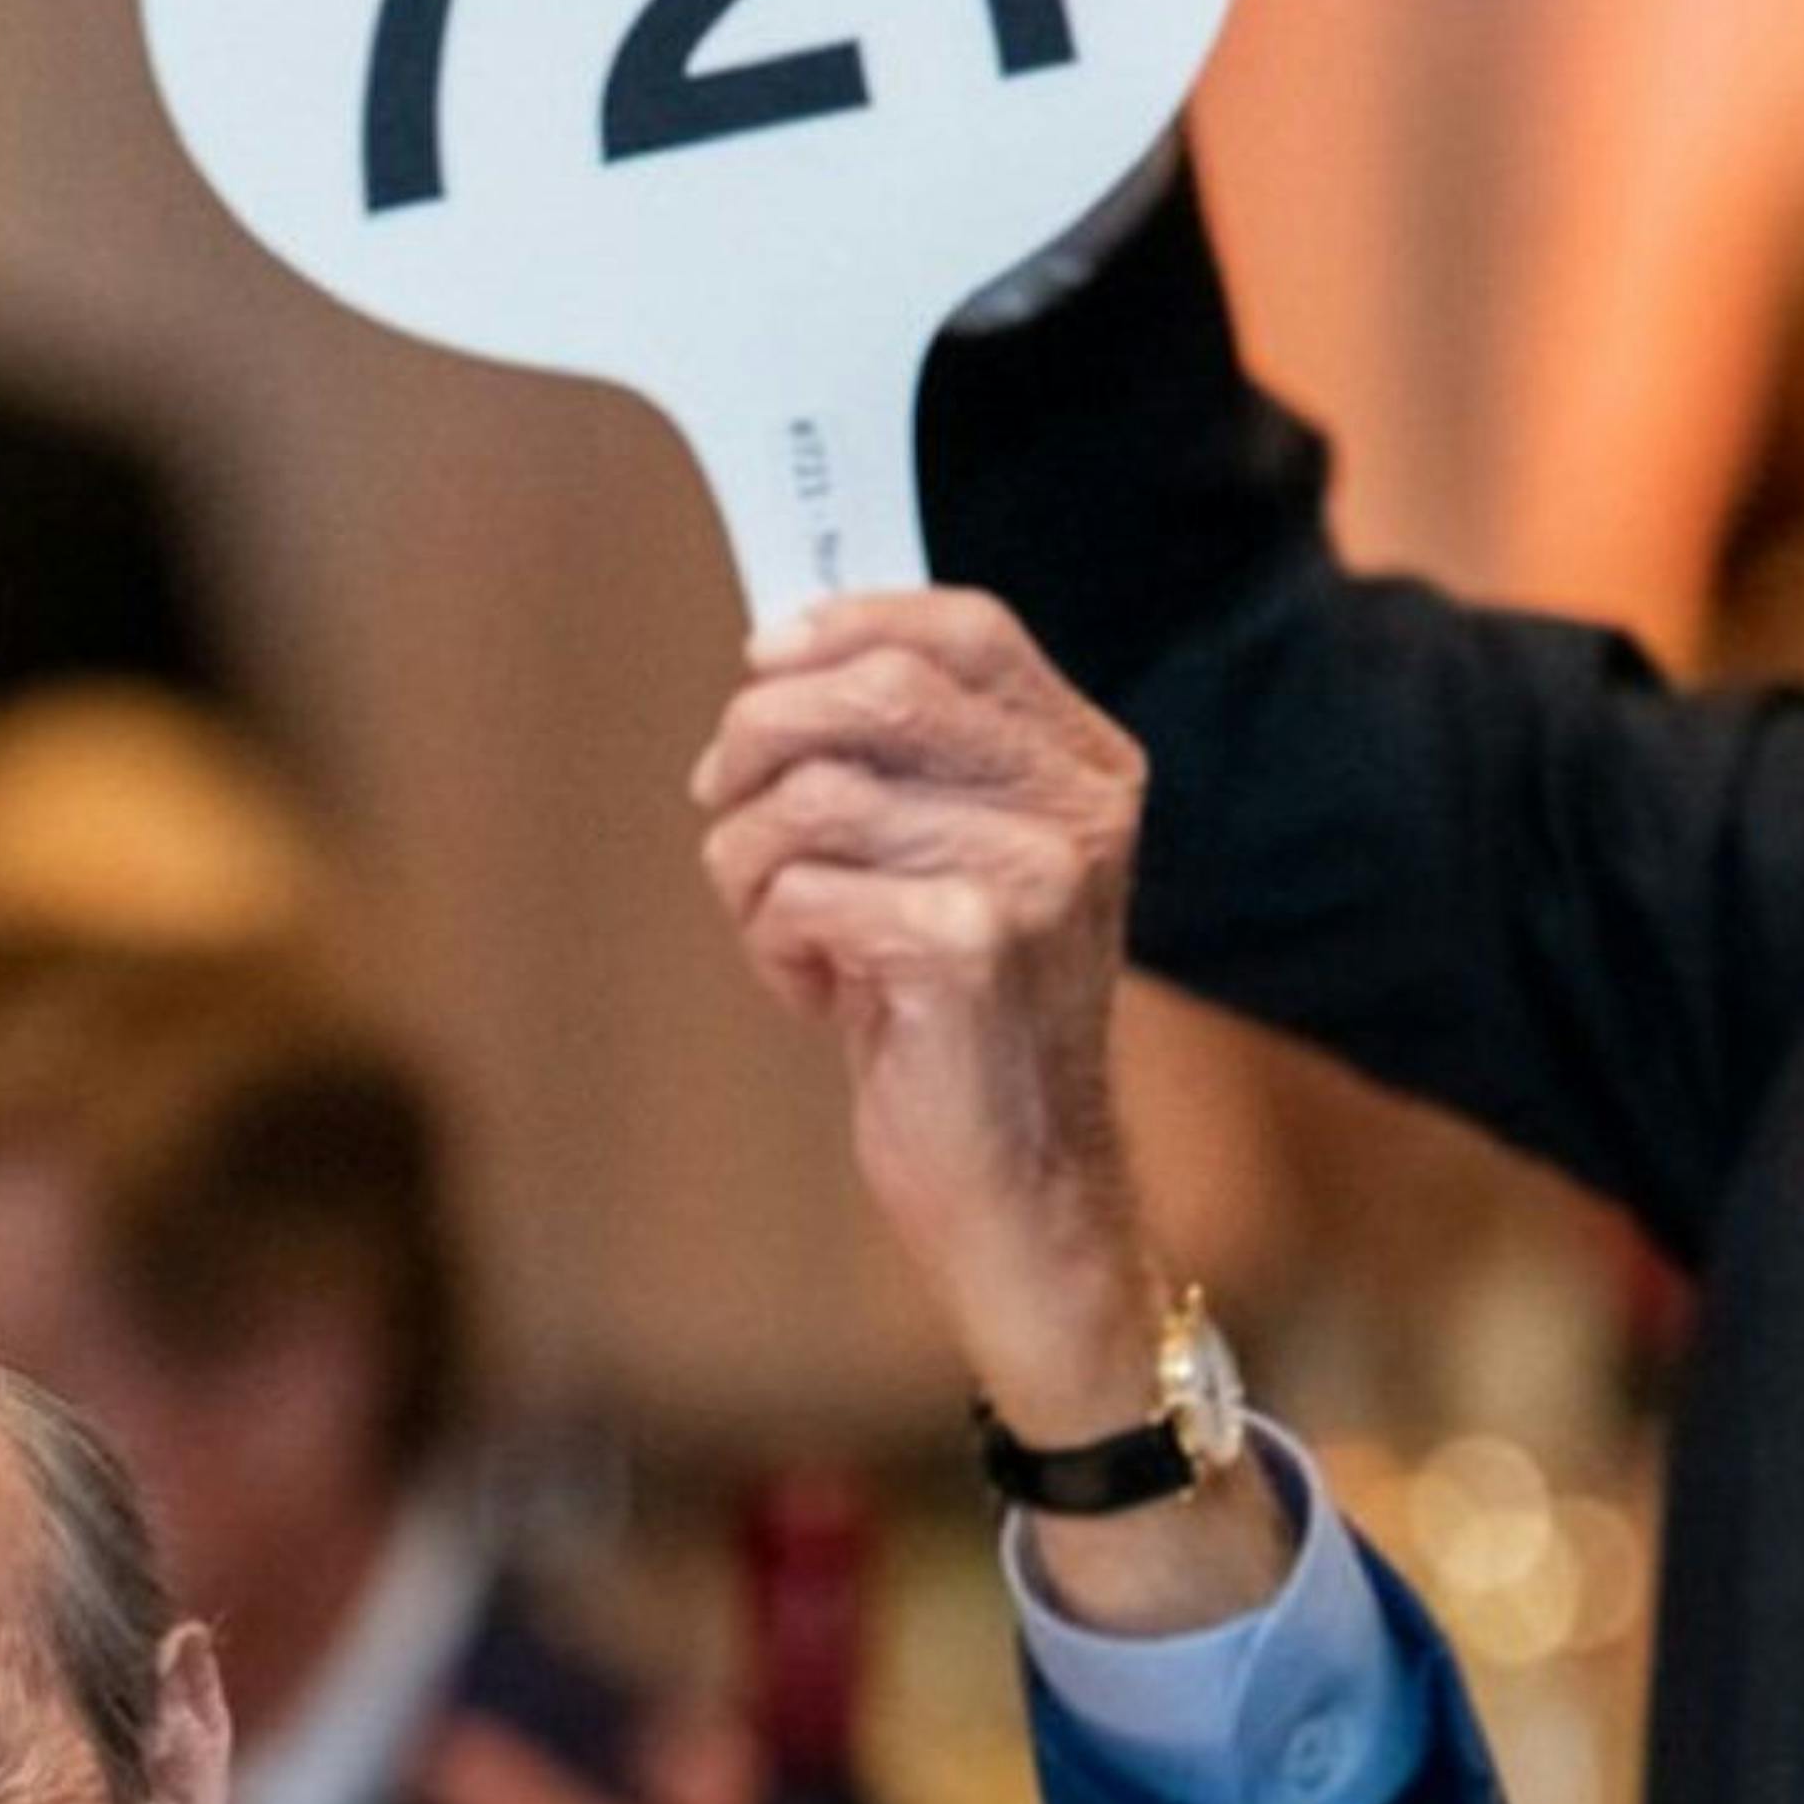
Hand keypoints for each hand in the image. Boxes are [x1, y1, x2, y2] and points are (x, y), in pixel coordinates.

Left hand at [692, 587, 1152, 1427]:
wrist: (1019, 1180)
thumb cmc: (957, 1020)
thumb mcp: (953, 864)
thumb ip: (904, 764)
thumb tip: (777, 661)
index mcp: (1084, 766)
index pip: (964, 631)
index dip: (845, 623)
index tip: (761, 658)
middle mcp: (1077, 807)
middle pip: (874, 690)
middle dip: (758, 737)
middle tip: (719, 799)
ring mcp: (1033, 874)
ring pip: (812, 795)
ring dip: (750, 864)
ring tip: (781, 928)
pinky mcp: (968, 946)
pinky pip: (799, 894)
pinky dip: (772, 946)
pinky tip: (817, 995)